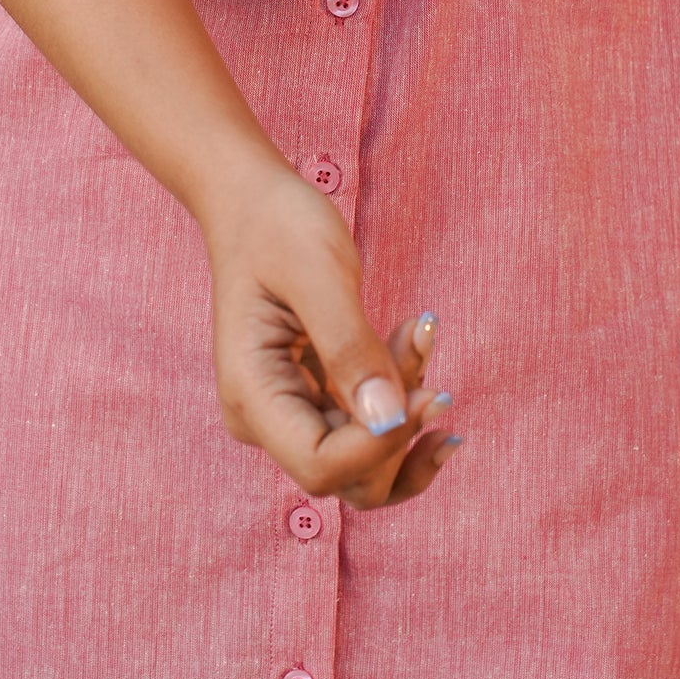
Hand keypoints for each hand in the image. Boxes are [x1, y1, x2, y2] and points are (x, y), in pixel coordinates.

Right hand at [203, 162, 460, 506]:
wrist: (253, 199)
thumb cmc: (278, 226)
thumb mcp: (318, 273)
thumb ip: (350, 349)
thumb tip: (388, 422)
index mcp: (252, 396)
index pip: (321, 465)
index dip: (381, 443)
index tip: (428, 391)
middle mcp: (265, 418)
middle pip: (349, 478)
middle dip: (402, 428)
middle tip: (426, 355)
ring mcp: (290, 411)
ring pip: (368, 456)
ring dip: (408, 409)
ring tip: (421, 336)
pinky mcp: (314, 396)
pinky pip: (369, 420)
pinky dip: (402, 389)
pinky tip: (415, 339)